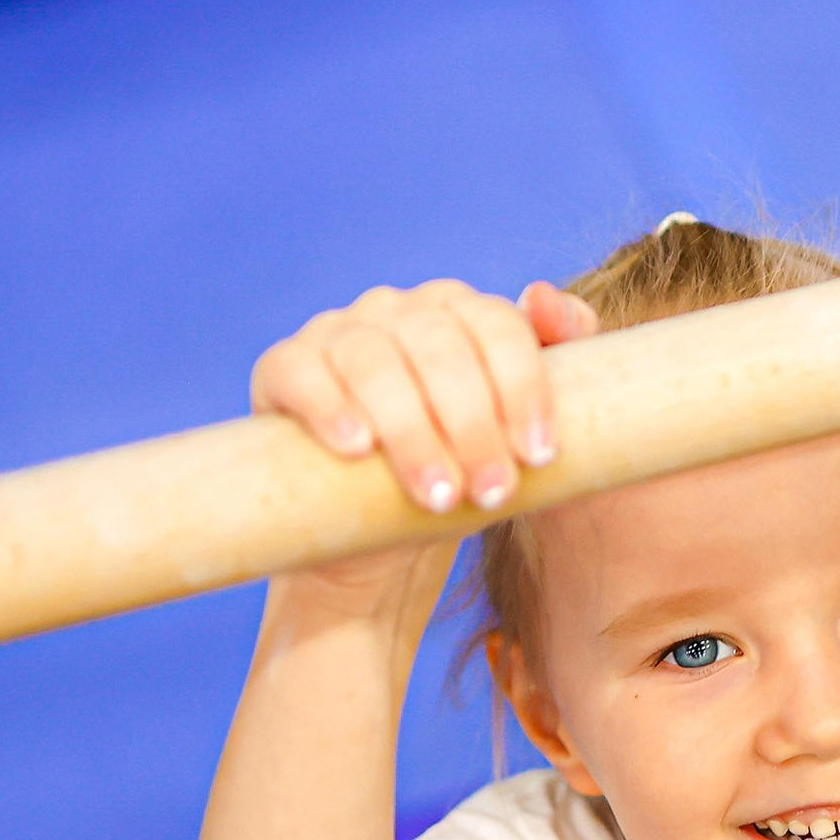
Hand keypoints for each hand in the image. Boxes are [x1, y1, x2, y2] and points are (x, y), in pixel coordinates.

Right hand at [250, 279, 597, 607]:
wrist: (380, 540)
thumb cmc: (461, 473)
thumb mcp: (517, 433)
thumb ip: (559, 358)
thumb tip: (545, 299)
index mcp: (458, 312)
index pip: (497, 327)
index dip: (523, 388)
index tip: (541, 455)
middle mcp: (396, 311)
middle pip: (439, 347)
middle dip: (473, 424)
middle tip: (493, 490)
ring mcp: (334, 334)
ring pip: (374, 362)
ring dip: (412, 431)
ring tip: (439, 494)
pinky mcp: (280, 370)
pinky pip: (300, 372)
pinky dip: (328, 406)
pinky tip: (356, 446)